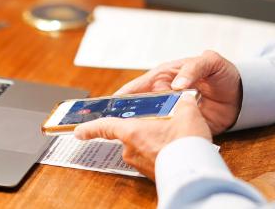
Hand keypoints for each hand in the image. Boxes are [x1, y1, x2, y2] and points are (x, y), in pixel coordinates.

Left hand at [74, 93, 210, 179]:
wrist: (196, 174)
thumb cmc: (186, 145)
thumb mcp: (187, 113)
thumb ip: (182, 102)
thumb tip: (185, 98)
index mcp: (132, 132)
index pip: (105, 127)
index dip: (90, 128)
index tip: (78, 132)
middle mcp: (131, 150)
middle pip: (129, 136)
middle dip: (142, 130)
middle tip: (161, 126)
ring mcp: (141, 164)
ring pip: (141, 148)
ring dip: (153, 143)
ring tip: (173, 138)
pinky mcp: (152, 175)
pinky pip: (151, 159)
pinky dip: (160, 154)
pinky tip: (175, 150)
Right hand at [116, 50, 241, 133]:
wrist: (243, 95)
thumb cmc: (223, 73)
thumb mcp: (210, 63)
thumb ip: (193, 69)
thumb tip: (176, 84)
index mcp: (166, 76)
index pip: (139, 85)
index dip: (123, 95)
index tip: (109, 106)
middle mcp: (165, 93)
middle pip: (140, 106)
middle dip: (126, 115)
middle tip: (111, 127)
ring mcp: (172, 111)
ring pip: (151, 121)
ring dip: (141, 129)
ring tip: (126, 140)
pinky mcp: (182, 126)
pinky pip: (166, 133)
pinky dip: (158, 139)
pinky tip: (150, 147)